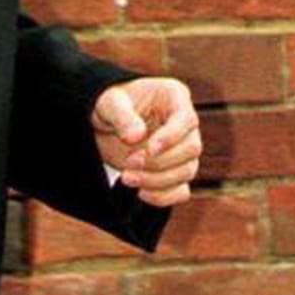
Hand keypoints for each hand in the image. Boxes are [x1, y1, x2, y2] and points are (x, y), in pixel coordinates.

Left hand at [91, 76, 200, 207]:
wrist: (103, 124)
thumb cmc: (109, 105)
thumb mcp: (109, 103)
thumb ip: (122, 116)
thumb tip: (136, 137)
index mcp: (175, 97)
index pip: (187, 119)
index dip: (171, 137)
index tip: (149, 149)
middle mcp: (185, 124)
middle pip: (191, 148)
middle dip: (160, 161)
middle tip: (128, 163)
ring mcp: (182, 150)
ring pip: (187, 172)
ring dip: (158, 180)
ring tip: (126, 178)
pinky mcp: (174, 172)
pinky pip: (181, 191)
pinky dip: (164, 197)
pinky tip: (140, 193)